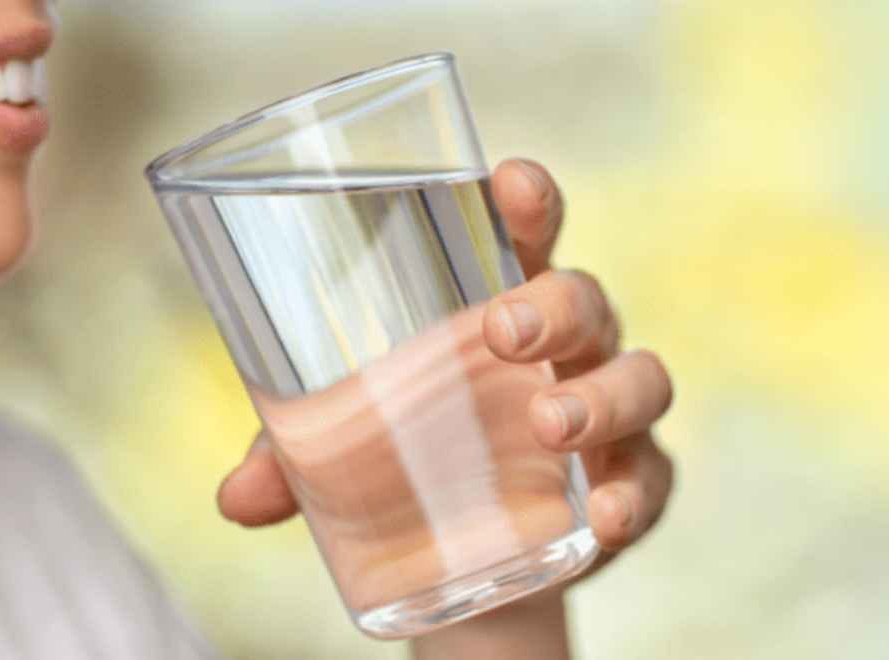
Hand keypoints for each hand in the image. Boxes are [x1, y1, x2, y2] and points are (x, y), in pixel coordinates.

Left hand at [217, 158, 674, 580]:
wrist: (472, 555)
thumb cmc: (411, 457)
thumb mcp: (343, 449)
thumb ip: (291, 459)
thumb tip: (234, 498)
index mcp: (498, 305)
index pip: (522, 235)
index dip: (525, 201)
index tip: (508, 181)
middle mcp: (565, 348)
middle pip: (584, 297)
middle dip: (552, 302)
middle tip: (501, 329)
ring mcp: (606, 415)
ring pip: (639, 377)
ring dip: (600, 395)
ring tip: (548, 423)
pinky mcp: (629, 484)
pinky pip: (653, 479)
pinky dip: (634, 496)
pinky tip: (605, 520)